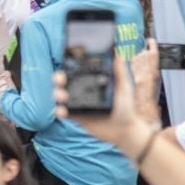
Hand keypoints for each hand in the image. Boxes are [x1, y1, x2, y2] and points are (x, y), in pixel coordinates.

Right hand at [54, 42, 160, 160]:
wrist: (125, 130)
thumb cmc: (126, 108)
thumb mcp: (124, 88)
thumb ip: (120, 72)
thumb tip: (118, 54)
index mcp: (91, 82)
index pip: (76, 71)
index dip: (68, 66)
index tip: (65, 61)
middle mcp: (82, 91)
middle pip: (65, 82)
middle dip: (58, 78)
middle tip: (59, 78)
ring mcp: (78, 104)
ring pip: (62, 96)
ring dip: (57, 94)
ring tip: (62, 96)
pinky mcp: (77, 117)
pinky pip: (65, 113)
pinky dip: (60, 111)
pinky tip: (62, 111)